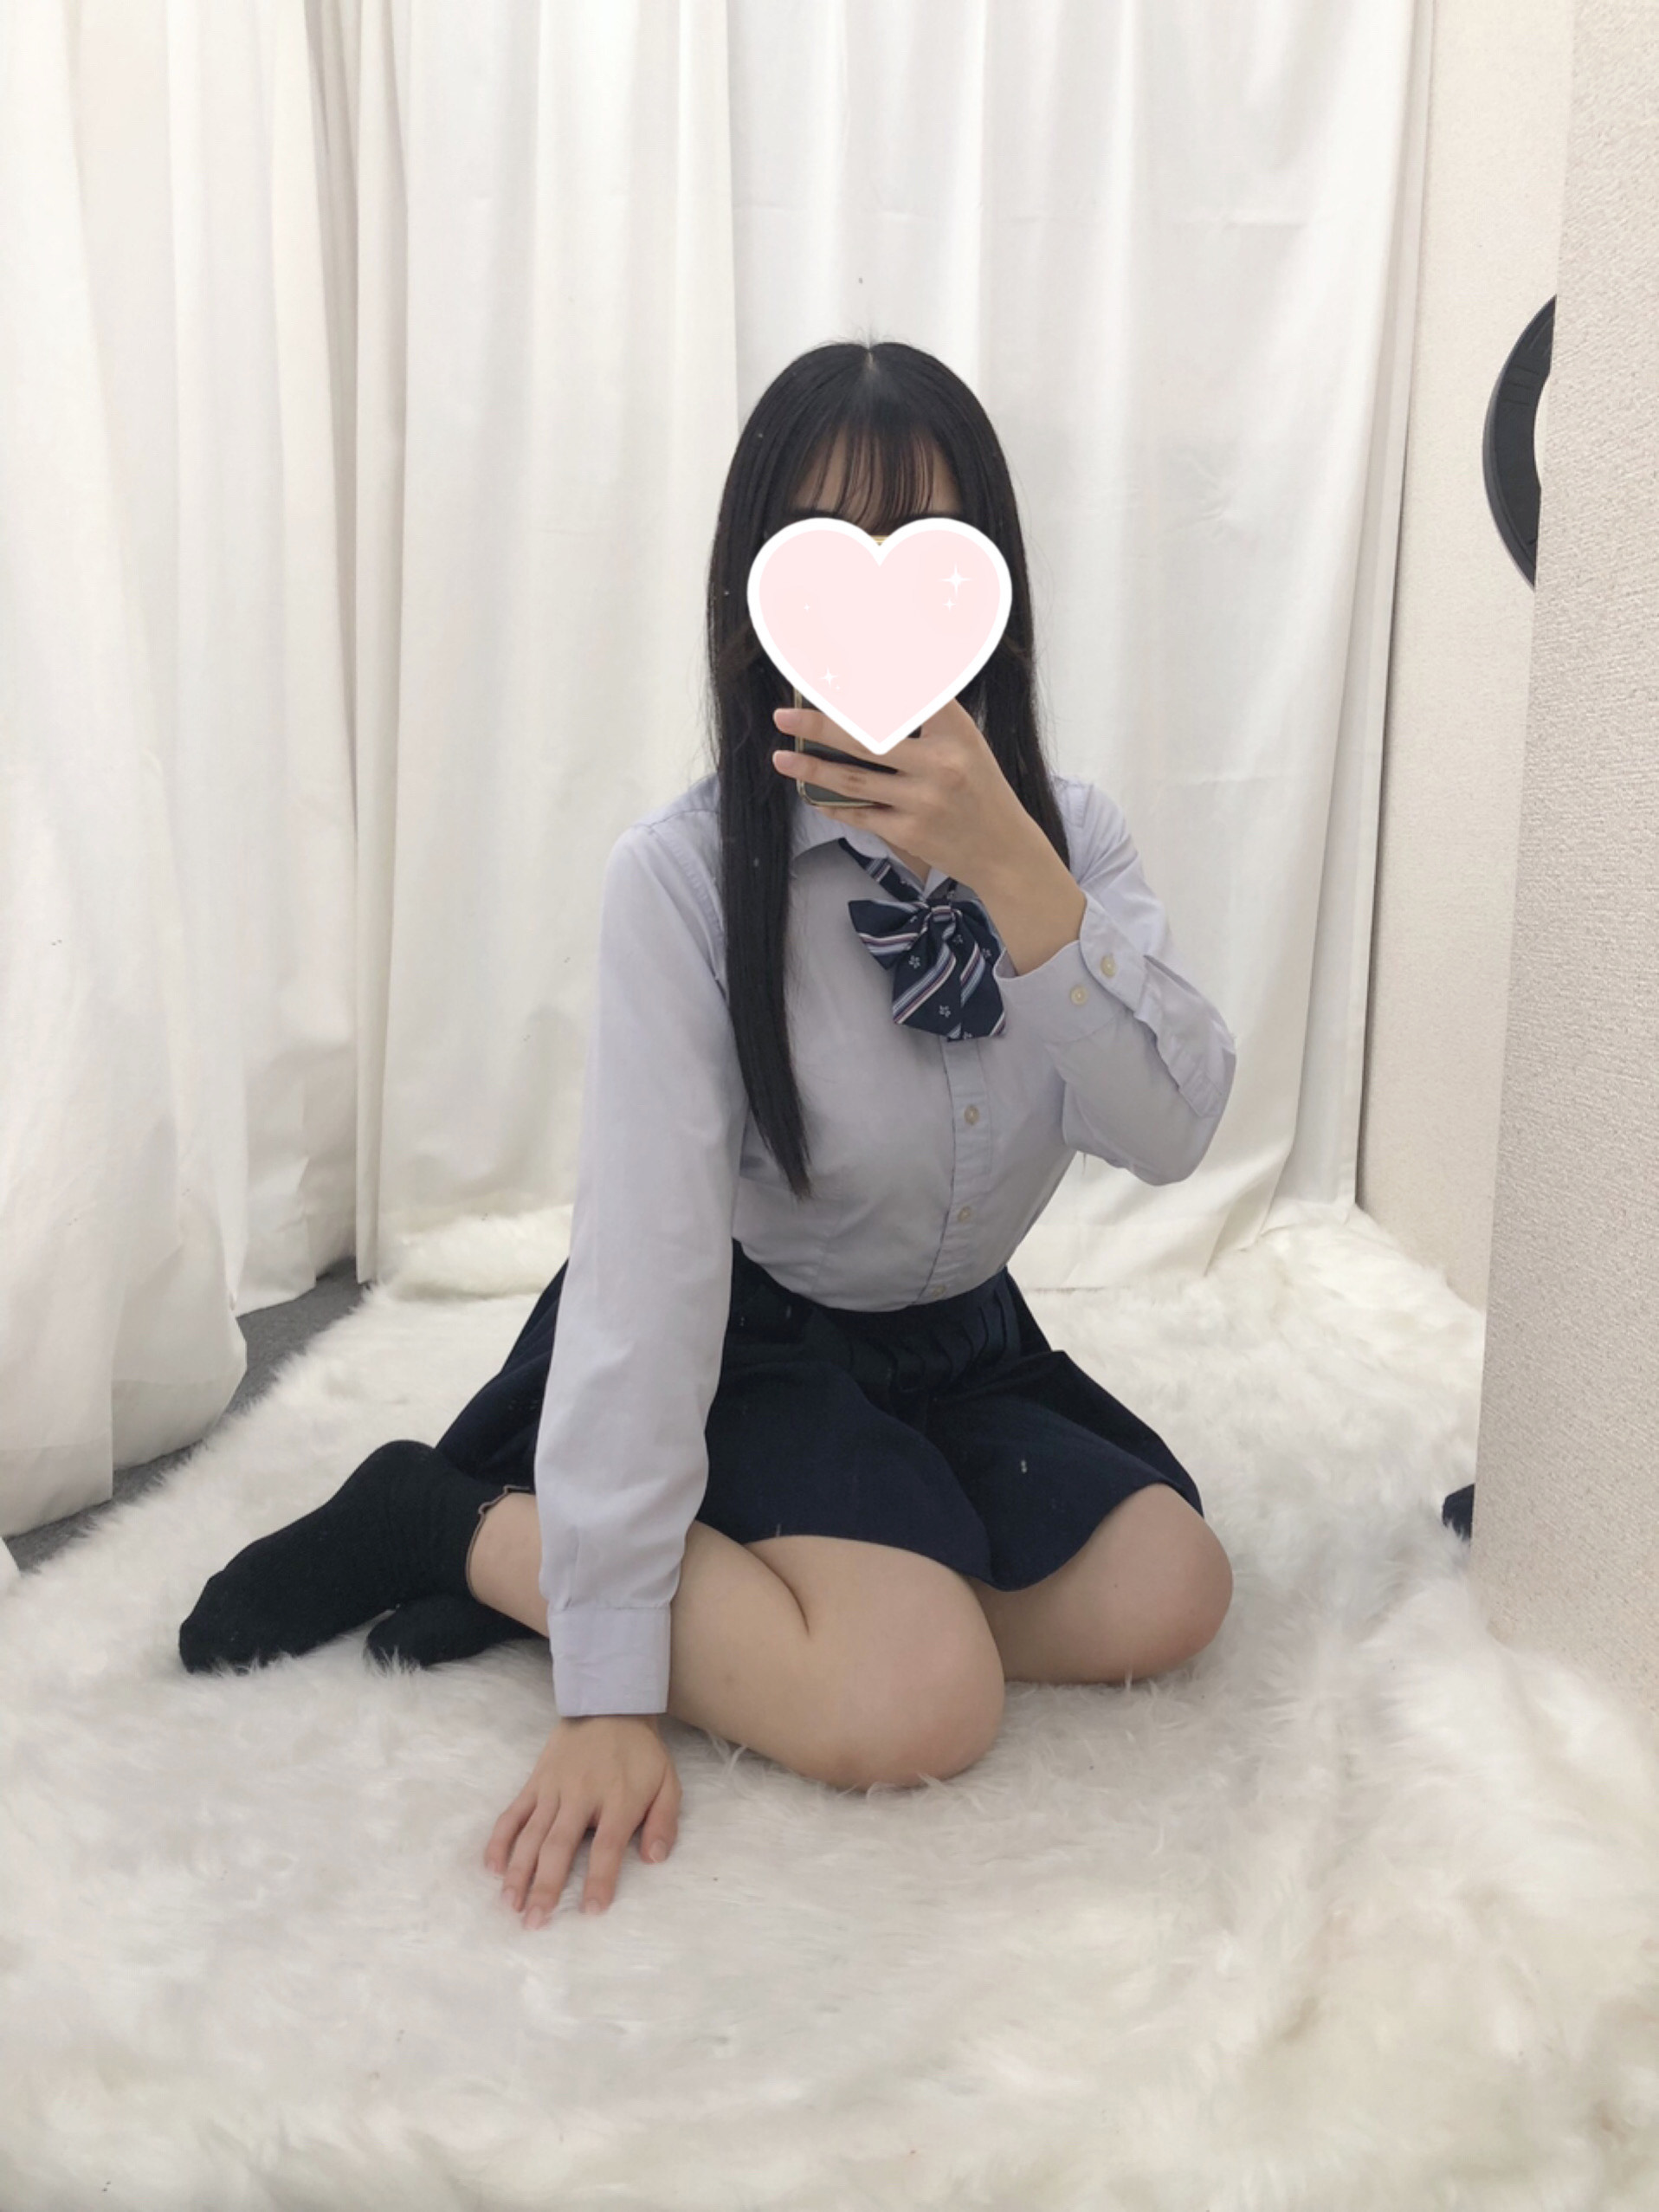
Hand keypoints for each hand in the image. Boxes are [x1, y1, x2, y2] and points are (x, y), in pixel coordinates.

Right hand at [485, 1714, 679, 1926]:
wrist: (608, 1704)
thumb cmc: (640, 1753)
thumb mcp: (667, 1782)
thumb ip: (664, 1822)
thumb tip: (654, 1860)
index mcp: (618, 1798)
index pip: (607, 1846)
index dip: (599, 1879)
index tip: (590, 1910)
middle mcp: (581, 1795)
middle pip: (559, 1845)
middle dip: (545, 1885)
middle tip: (534, 1922)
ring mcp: (553, 1788)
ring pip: (531, 1834)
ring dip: (518, 1871)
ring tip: (510, 1904)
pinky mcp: (535, 1781)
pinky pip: (512, 1813)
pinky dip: (500, 1840)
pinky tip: (492, 1868)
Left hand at [770, 698, 1041, 890]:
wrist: (1004, 851)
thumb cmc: (981, 791)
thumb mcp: (967, 744)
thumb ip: (928, 721)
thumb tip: (873, 698)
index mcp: (956, 732)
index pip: (907, 697)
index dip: (869, 683)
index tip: (831, 672)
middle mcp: (940, 764)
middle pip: (866, 739)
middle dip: (818, 726)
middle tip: (784, 716)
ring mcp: (922, 802)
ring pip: (853, 780)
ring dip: (812, 769)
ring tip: (783, 758)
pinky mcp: (909, 834)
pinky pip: (860, 815)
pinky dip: (832, 804)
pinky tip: (812, 795)